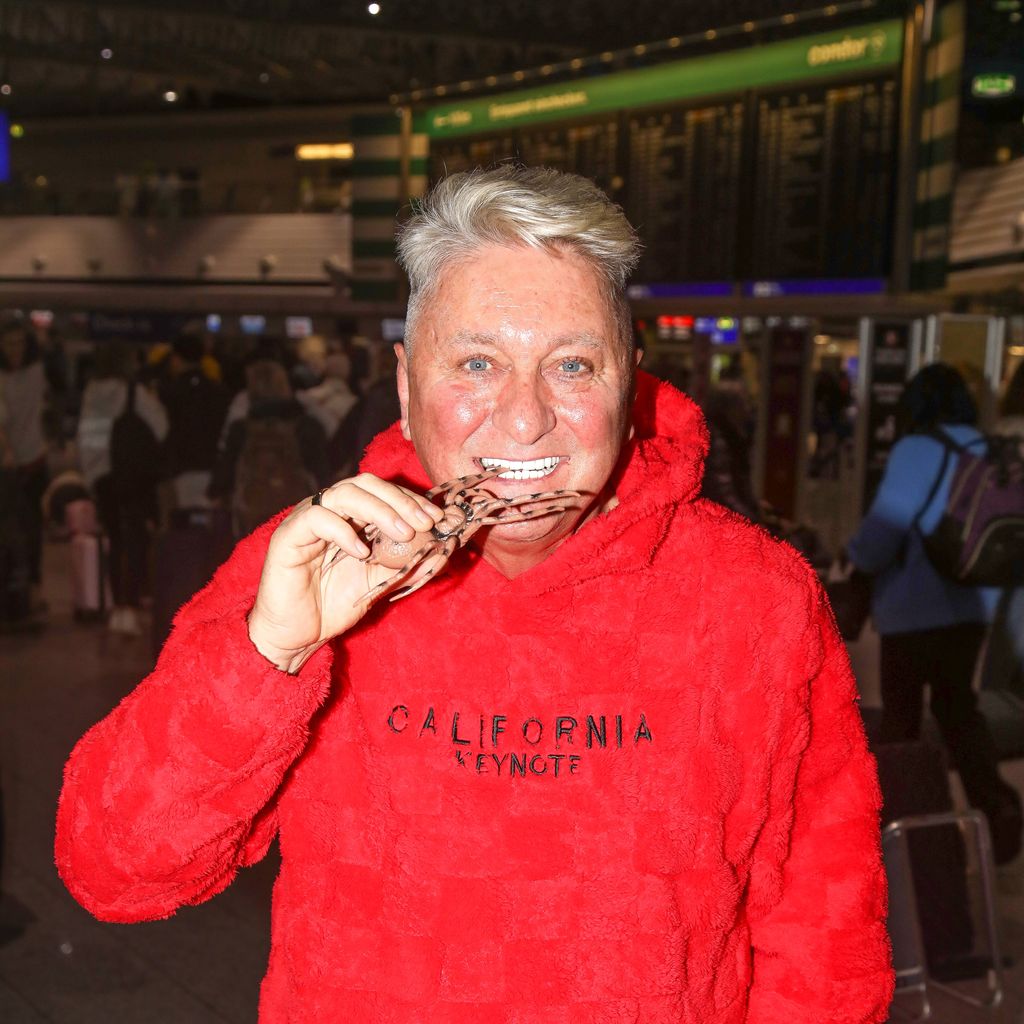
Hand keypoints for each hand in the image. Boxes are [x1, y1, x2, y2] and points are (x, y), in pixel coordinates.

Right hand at [247, 474, 443, 673]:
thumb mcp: (383, 579)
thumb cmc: (336, 604)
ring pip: (344, 494)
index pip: (383, 492)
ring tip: (404, 533)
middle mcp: (329, 510)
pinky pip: (316, 518)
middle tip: (425, 523)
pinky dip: (343, 531)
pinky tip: (362, 552)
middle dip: (400, 500)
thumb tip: (448, 547)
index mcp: (350, 515)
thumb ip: (410, 560)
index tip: (438, 518)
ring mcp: (307, 519)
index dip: (411, 500)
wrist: (298, 635)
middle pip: (366, 484)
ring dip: (379, 510)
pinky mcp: (288, 536)